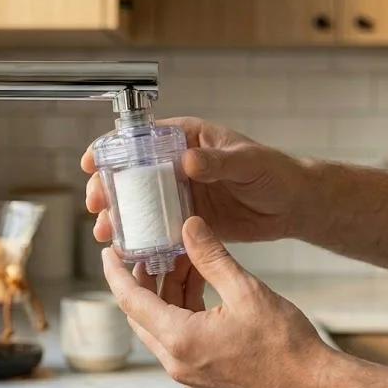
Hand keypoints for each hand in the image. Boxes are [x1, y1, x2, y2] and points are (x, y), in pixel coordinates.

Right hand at [81, 117, 297, 242]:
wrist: (294, 206)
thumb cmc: (275, 172)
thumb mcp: (247, 161)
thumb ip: (217, 161)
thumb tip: (188, 160)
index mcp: (188, 139)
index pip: (142, 138)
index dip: (113, 148)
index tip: (94, 161)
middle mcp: (178, 165)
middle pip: (132, 174)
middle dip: (108, 187)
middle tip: (95, 203)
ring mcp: (181, 194)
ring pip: (140, 203)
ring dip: (119, 216)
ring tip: (105, 231)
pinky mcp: (188, 220)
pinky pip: (158, 227)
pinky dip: (142, 237)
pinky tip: (127, 248)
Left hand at [102, 216, 337, 387]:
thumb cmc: (285, 346)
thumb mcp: (246, 291)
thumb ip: (212, 257)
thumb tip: (189, 226)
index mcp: (180, 340)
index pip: (130, 301)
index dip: (115, 272)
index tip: (108, 252)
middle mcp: (177, 363)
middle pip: (141, 315)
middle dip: (144, 280)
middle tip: (155, 250)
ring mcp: (189, 376)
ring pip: (161, 328)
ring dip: (167, 296)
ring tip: (185, 263)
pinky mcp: (204, 381)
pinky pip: (179, 342)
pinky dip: (182, 314)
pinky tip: (201, 291)